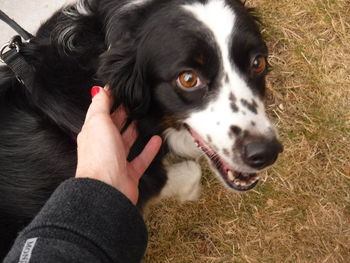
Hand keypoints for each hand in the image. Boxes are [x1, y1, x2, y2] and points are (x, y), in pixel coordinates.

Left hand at [75, 86, 161, 203]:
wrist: (107, 189)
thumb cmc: (100, 155)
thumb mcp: (98, 122)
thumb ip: (100, 104)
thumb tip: (101, 90)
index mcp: (93, 133)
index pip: (101, 113)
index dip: (110, 102)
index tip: (122, 91)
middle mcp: (104, 147)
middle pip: (115, 127)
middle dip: (123, 114)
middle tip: (135, 103)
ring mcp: (117, 160)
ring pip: (127, 142)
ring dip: (135, 131)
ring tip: (145, 119)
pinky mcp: (130, 172)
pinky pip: (141, 158)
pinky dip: (149, 149)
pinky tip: (157, 139)